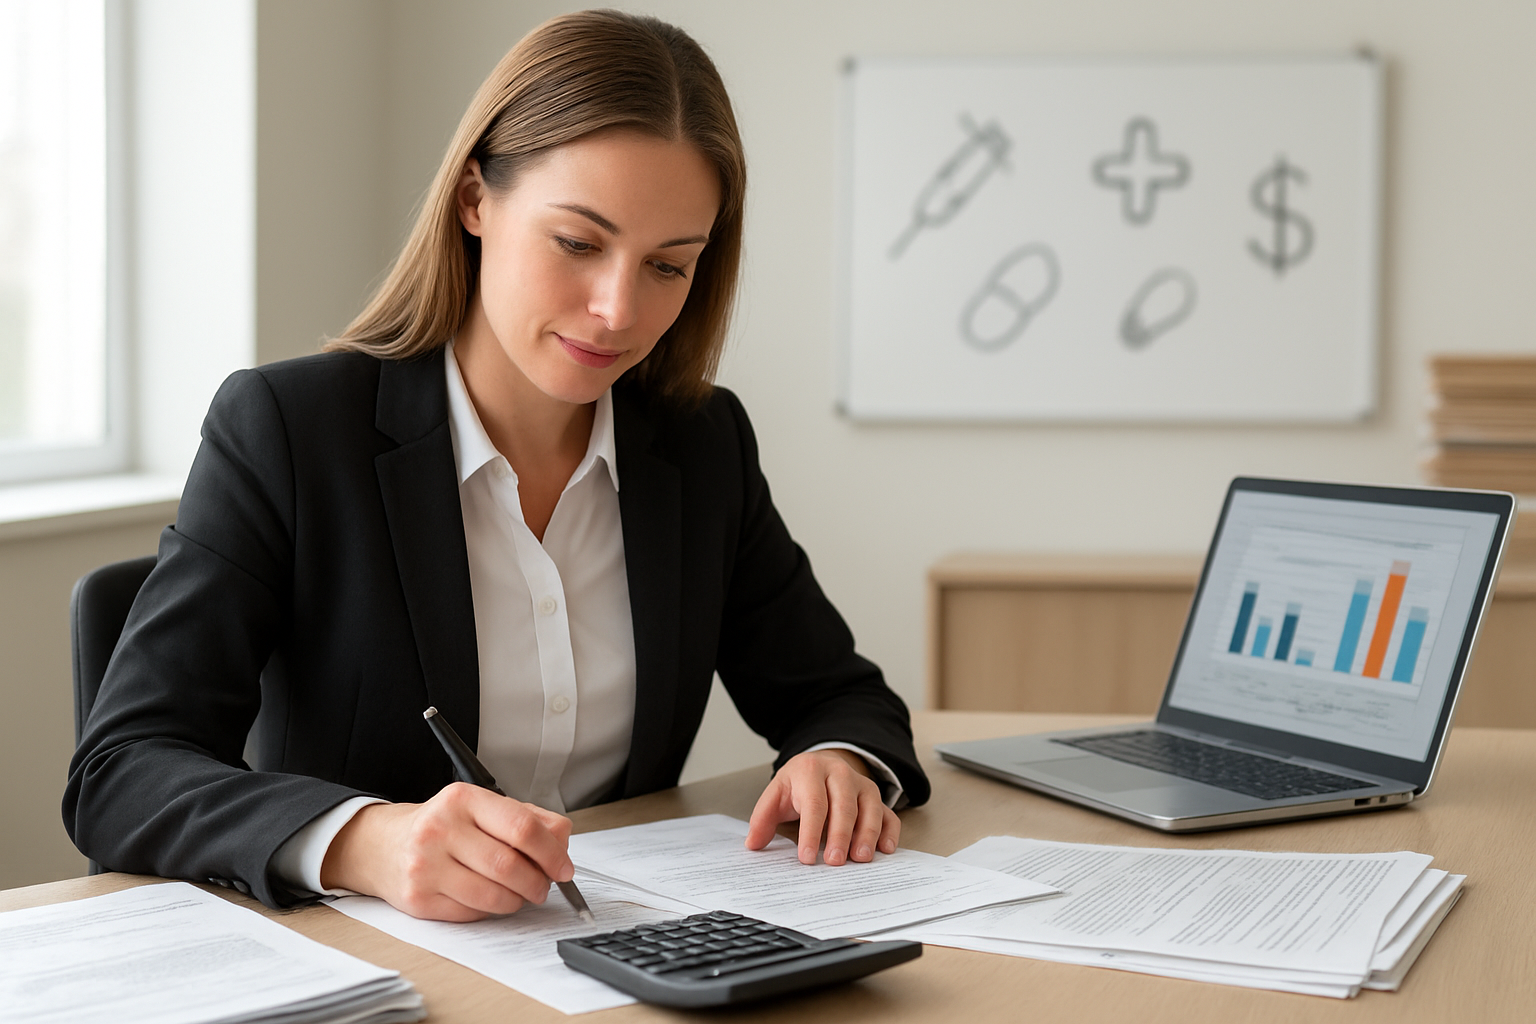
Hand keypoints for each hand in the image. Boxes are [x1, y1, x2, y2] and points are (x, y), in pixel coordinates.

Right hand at [320, 782, 573, 921]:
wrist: (383, 846)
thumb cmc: (442, 826)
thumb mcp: (482, 807)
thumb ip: (528, 818)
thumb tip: (562, 840)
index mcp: (463, 799)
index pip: (522, 827)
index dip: (551, 852)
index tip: (563, 867)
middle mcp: (440, 829)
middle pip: (510, 866)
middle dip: (538, 882)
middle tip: (544, 885)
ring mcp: (426, 866)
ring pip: (494, 896)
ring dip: (518, 900)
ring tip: (519, 892)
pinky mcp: (419, 899)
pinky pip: (473, 914)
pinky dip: (492, 910)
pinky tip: (489, 897)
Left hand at [744, 749, 899, 865]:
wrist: (819, 764)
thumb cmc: (798, 785)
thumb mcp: (776, 794)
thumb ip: (762, 818)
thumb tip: (753, 844)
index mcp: (811, 770)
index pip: (813, 803)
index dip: (810, 831)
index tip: (806, 857)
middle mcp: (840, 773)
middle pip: (844, 806)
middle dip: (840, 836)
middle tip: (834, 862)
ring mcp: (861, 784)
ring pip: (870, 808)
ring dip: (867, 834)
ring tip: (860, 858)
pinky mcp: (876, 796)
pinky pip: (889, 813)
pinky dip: (890, 831)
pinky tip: (885, 849)